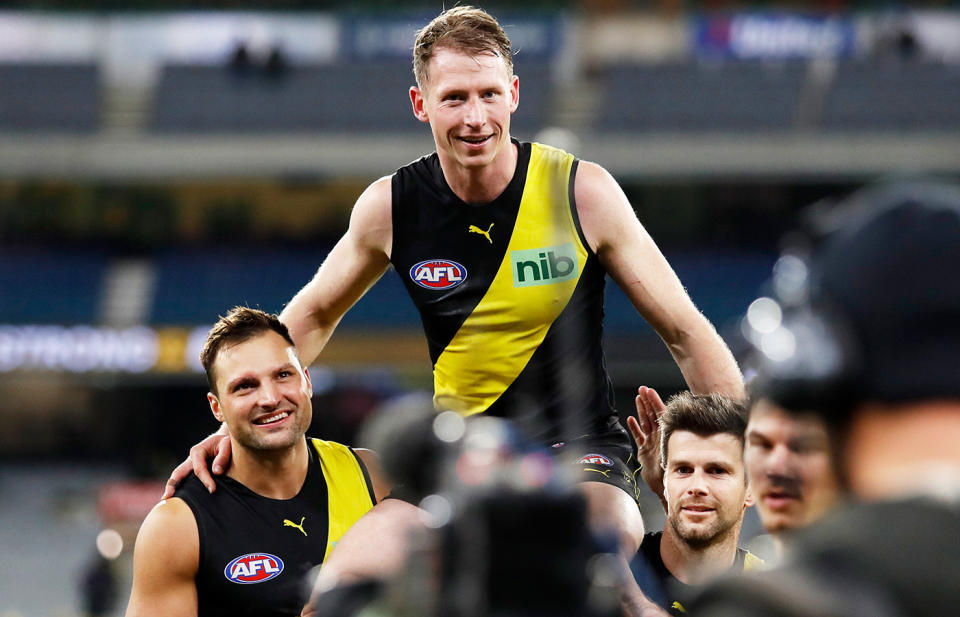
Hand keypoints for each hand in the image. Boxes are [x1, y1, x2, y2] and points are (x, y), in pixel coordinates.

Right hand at [162, 428, 231, 498]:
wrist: (223, 441)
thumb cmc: (226, 443)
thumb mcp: (227, 444)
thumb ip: (223, 457)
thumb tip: (216, 472)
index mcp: (197, 451)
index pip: (199, 469)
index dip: (205, 480)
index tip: (212, 490)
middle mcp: (190, 459)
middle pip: (178, 473)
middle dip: (172, 485)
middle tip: (167, 498)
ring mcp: (189, 466)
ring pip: (178, 478)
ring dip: (172, 489)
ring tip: (167, 502)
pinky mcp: (192, 472)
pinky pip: (184, 481)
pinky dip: (180, 489)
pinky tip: (178, 501)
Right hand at [627, 386, 665, 509]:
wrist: (662, 487)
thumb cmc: (669, 472)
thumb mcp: (671, 456)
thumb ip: (670, 444)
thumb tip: (674, 432)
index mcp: (665, 436)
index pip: (660, 415)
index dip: (655, 402)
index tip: (650, 391)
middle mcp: (658, 437)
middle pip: (651, 415)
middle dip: (647, 401)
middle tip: (643, 389)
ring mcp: (650, 443)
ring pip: (645, 423)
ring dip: (641, 410)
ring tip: (638, 398)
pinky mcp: (644, 450)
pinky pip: (638, 436)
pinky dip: (634, 428)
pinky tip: (630, 419)